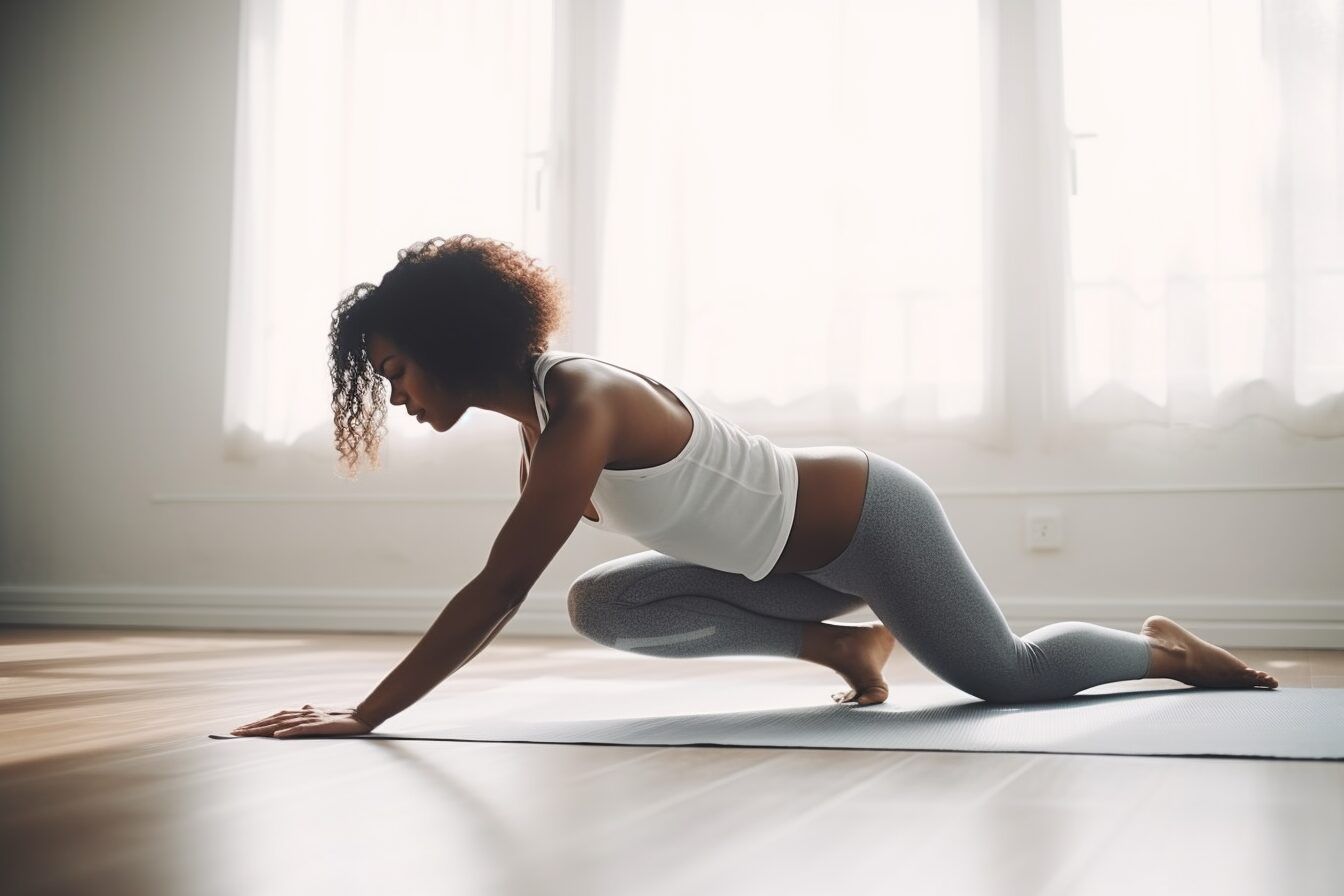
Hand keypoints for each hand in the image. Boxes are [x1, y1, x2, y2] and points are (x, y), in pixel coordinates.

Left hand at [230, 703, 373, 737]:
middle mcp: (304, 713)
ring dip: (263, 728)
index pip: (275, 717)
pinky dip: (288, 731)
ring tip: (247, 733)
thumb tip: (303, 708)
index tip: (241, 729)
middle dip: (253, 726)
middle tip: (234, 733)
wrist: (364, 716)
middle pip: (274, 719)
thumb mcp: (324, 716)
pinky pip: (301, 728)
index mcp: (303, 712)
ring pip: (282, 723)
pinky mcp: (321, 725)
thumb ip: (312, 713)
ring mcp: (312, 718)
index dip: (258, 722)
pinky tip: (277, 735)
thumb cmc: (345, 718)